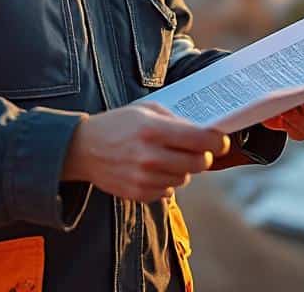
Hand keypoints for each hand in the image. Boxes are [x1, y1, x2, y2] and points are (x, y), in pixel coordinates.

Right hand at [62, 103, 230, 202]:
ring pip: (185, 178)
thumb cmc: (118, 125)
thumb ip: (175, 119)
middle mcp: (150, 156)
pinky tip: (153, 169)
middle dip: (203, 156)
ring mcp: (144, 178)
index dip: (217, 142)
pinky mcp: (138, 193)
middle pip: (199, 163)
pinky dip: (167, 180)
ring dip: (183, 168)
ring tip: (166, 157)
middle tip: (197, 149)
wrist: (83, 149)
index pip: (200, 140)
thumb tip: (205, 131)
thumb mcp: (145, 110)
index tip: (221, 142)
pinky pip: (169, 190)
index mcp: (153, 130)